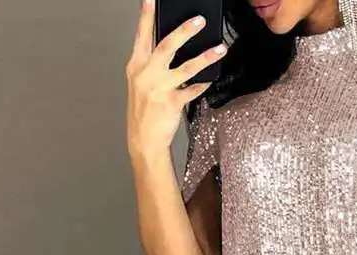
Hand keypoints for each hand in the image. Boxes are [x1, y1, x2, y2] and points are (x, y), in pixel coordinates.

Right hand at [126, 0, 227, 161]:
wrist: (143, 139)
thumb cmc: (143, 110)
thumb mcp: (140, 82)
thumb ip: (152, 64)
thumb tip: (171, 46)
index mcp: (136, 66)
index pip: (141, 35)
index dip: (147, 16)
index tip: (151, 0)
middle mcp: (146, 74)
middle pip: (166, 46)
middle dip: (184, 31)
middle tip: (199, 20)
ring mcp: (159, 89)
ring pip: (186, 68)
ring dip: (205, 57)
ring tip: (220, 48)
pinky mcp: (172, 103)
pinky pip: (193, 90)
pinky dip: (203, 83)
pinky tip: (211, 77)